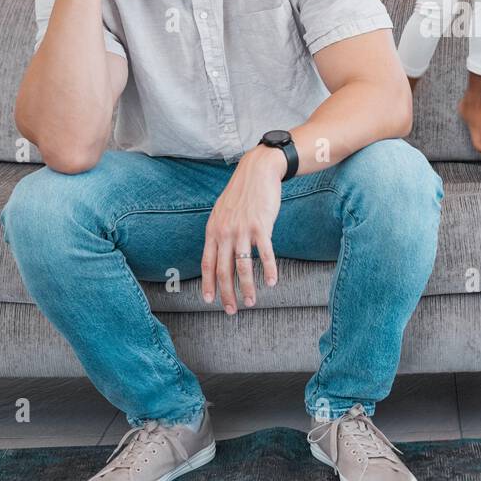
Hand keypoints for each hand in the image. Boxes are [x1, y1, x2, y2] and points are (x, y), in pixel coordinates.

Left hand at [201, 148, 282, 312]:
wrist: (258, 170)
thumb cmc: (242, 192)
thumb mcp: (222, 211)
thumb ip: (219, 231)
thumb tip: (218, 251)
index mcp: (213, 230)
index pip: (207, 263)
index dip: (208, 284)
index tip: (209, 301)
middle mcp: (225, 232)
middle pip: (223, 270)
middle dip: (227, 293)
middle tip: (232, 310)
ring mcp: (243, 229)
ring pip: (243, 266)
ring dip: (247, 287)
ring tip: (251, 302)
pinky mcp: (262, 226)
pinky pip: (266, 253)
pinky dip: (269, 270)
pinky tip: (272, 282)